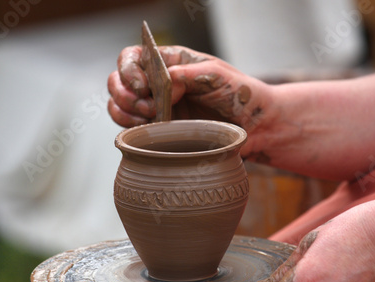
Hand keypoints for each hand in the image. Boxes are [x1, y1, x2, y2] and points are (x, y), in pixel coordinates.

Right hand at [107, 45, 266, 128]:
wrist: (256, 126)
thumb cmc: (241, 95)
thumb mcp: (218, 76)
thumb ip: (188, 74)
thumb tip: (165, 85)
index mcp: (171, 62)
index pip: (132, 57)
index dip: (128, 70)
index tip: (143, 87)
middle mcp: (159, 83)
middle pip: (117, 81)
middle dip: (124, 94)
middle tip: (148, 107)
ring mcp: (157, 108)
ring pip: (119, 105)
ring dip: (124, 112)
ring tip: (149, 118)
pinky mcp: (160, 131)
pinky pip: (131, 128)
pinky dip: (131, 129)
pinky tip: (150, 131)